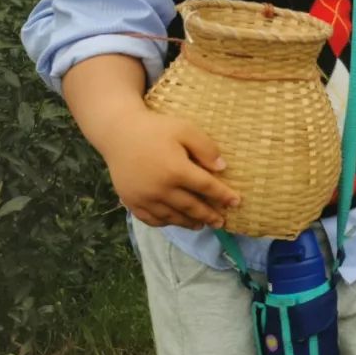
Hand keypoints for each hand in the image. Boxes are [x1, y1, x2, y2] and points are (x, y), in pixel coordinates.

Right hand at [99, 106, 240, 229]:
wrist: (119, 133)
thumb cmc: (155, 129)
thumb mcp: (185, 129)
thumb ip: (205, 148)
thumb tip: (222, 168)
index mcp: (176, 170)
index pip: (206, 187)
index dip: (223, 196)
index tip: (236, 202)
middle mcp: (160, 188)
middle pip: (191, 206)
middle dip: (209, 215)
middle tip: (222, 222)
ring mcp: (144, 198)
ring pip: (172, 216)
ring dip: (189, 222)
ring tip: (202, 225)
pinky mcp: (131, 201)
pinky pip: (151, 219)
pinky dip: (166, 223)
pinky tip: (175, 221)